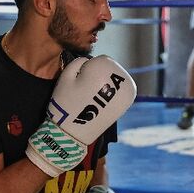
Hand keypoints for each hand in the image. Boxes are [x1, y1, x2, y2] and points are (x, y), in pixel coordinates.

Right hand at [25, 56, 136, 176]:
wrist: (72, 133)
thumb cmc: (65, 102)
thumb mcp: (65, 76)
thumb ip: (80, 61)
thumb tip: (91, 62)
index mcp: (102, 69)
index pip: (102, 60)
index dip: (89, 69)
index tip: (82, 82)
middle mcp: (119, 78)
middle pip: (112, 69)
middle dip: (101, 75)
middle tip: (88, 90)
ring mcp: (126, 91)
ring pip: (119, 78)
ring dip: (110, 82)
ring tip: (96, 97)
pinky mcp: (128, 102)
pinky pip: (123, 89)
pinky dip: (116, 91)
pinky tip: (105, 100)